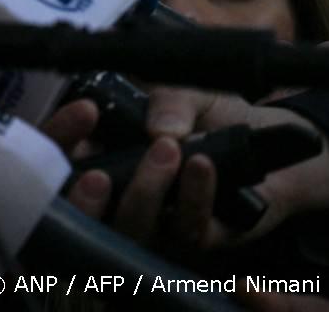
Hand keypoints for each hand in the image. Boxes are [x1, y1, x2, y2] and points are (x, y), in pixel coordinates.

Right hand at [62, 79, 328, 251]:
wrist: (271, 140)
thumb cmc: (214, 114)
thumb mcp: (186, 91)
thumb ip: (168, 99)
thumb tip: (157, 130)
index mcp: (101, 155)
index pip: (57, 156)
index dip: (59, 139)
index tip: (82, 111)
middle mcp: (119, 196)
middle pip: (80, 213)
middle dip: (83, 199)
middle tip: (98, 175)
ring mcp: (154, 223)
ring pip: (132, 228)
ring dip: (146, 192)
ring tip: (168, 149)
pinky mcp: (196, 238)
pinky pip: (185, 229)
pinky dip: (193, 197)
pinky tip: (201, 164)